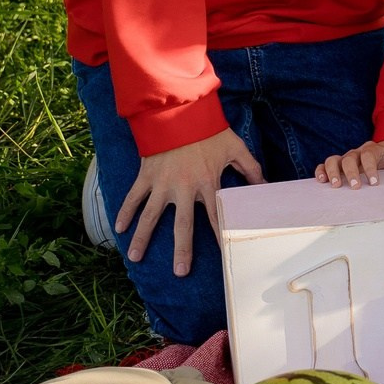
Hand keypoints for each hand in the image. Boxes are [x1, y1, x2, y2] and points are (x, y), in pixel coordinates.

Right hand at [116, 126, 262, 278]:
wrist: (179, 111)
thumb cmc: (208, 130)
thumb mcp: (235, 147)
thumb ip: (250, 168)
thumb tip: (265, 185)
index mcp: (208, 183)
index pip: (217, 217)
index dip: (221, 237)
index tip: (224, 257)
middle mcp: (184, 188)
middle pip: (183, 225)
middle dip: (182, 250)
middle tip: (180, 272)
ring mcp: (162, 183)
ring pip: (151, 216)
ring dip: (143, 237)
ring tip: (135, 257)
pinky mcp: (146, 175)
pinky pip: (133, 196)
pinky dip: (124, 211)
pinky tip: (118, 228)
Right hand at [315, 139, 383, 187]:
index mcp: (374, 149)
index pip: (369, 155)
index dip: (370, 168)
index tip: (374, 183)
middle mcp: (357, 153)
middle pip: (349, 158)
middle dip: (351, 173)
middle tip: (355, 187)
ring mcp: (346, 159)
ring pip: (333, 160)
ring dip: (333, 172)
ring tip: (335, 186)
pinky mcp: (338, 167)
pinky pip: (324, 165)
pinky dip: (321, 171)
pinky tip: (321, 181)